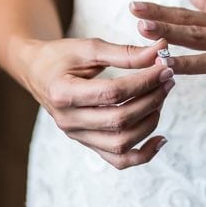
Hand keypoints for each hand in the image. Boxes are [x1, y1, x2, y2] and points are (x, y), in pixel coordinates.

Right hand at [17, 36, 173, 168]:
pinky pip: (118, 159)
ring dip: (150, 121)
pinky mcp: (88, 142)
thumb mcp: (89, 47)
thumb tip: (161, 50)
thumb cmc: (61, 56)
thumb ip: (125, 52)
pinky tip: (161, 138)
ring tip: (162, 95)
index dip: (144, 81)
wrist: (37, 71)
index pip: (112, 94)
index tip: (165, 67)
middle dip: (152, 99)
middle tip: (169, 79)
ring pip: (121, 143)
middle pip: (119, 120)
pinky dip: (143, 155)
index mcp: (64, 93)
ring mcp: (78, 135)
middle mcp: (69, 121)